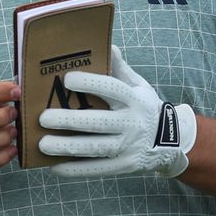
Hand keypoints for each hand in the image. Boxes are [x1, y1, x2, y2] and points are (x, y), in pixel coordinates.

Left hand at [38, 45, 196, 177]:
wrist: (171, 140)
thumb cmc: (144, 107)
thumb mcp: (139, 85)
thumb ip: (120, 68)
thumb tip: (107, 46)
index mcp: (135, 99)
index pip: (112, 88)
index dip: (90, 83)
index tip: (66, 79)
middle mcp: (133, 123)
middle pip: (98, 122)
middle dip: (70, 120)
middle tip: (43, 118)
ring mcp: (129, 147)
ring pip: (96, 148)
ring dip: (68, 147)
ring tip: (43, 144)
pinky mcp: (125, 166)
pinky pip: (99, 169)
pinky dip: (77, 169)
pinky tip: (55, 167)